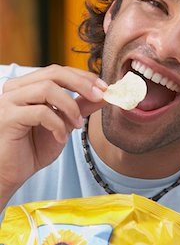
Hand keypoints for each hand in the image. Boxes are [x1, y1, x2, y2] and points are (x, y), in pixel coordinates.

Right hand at [0, 65, 106, 208]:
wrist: (11, 173)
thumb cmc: (33, 148)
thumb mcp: (64, 124)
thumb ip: (80, 107)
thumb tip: (104, 95)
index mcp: (28, 86)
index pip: (59, 71)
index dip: (83, 77)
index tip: (104, 88)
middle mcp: (16, 88)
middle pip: (54, 73)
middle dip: (81, 84)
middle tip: (99, 97)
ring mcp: (9, 101)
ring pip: (47, 89)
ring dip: (69, 106)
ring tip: (78, 124)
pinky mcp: (7, 117)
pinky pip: (40, 112)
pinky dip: (57, 124)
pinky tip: (61, 138)